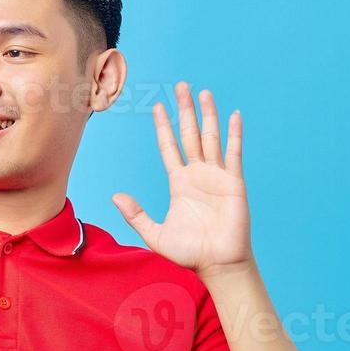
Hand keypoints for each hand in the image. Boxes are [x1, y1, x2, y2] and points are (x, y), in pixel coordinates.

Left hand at [112, 82, 252, 279]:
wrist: (217, 264)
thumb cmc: (189, 253)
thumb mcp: (154, 235)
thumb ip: (135, 215)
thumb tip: (115, 197)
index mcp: (179, 183)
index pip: (169, 147)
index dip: (163, 127)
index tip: (157, 107)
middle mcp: (198, 175)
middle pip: (190, 134)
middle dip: (185, 111)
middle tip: (181, 87)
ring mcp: (217, 177)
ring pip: (211, 138)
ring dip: (208, 115)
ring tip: (204, 93)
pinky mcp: (234, 183)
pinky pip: (234, 153)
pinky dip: (234, 134)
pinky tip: (233, 115)